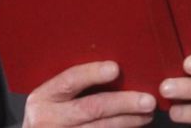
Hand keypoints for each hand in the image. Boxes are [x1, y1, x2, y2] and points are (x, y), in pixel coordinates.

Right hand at [22, 60, 155, 126]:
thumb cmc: (50, 114)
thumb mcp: (51, 98)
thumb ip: (73, 85)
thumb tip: (114, 68)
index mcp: (42, 98)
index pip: (69, 81)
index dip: (92, 73)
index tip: (115, 68)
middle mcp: (47, 119)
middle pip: (91, 108)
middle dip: (123, 103)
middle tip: (148, 100)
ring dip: (128, 121)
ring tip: (148, 114)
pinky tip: (133, 126)